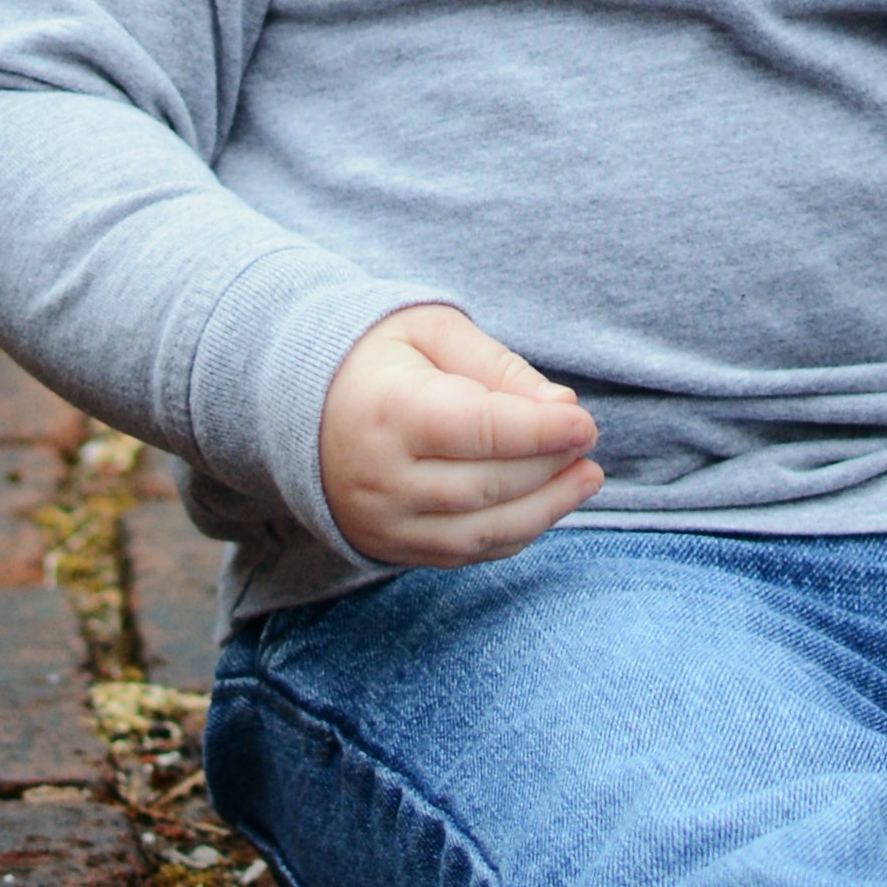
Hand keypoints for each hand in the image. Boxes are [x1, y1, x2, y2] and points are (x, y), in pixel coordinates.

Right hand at [319, 304, 601, 565]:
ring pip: (481, 531)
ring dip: (545, 509)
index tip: (585, 423)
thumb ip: (496, 365)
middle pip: (487, 484)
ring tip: (586, 478)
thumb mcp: (431, 332)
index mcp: (389, 412)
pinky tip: (545, 504)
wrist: (298, 409)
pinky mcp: (390, 547)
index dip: (541, 432)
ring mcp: (383, 522)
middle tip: (588, 446)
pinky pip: (464, 554)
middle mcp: (381, 477)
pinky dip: (513, 533)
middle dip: (549, 467)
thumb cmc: (379, 359)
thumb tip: (560, 408)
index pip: (481, 430)